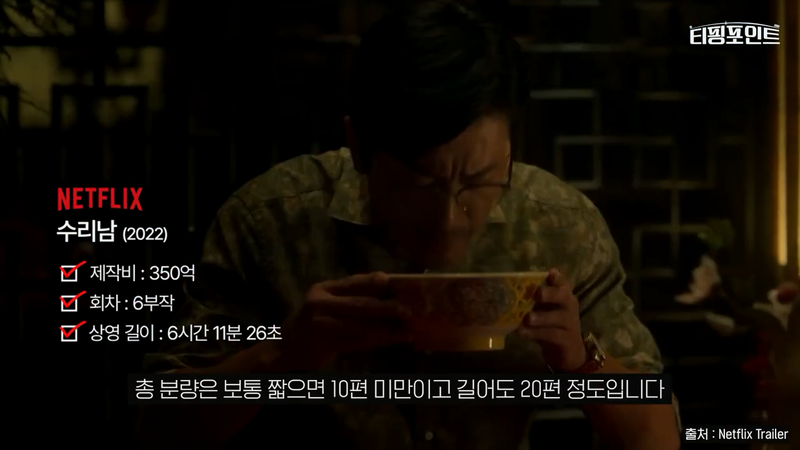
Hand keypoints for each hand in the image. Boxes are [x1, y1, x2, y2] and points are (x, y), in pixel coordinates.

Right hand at [278, 272, 412, 370]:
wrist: (286, 348)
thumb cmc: (314, 322)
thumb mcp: (325, 303)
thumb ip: (348, 295)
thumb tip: (384, 285)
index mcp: (321, 289)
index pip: (350, 282)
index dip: (371, 282)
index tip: (390, 281)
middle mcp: (319, 304)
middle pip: (358, 305)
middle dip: (385, 308)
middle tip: (407, 311)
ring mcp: (321, 325)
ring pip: (360, 327)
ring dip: (386, 330)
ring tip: (407, 330)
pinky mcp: (324, 344)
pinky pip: (357, 342)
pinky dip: (377, 341)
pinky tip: (392, 340)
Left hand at [516, 269, 586, 371]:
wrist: (568, 353)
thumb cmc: (552, 326)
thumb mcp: (544, 311)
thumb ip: (533, 301)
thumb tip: (509, 292)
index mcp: (564, 296)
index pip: (561, 284)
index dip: (556, 278)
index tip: (550, 273)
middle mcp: (569, 307)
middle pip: (563, 297)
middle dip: (550, 294)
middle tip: (538, 294)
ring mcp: (570, 324)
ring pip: (557, 318)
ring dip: (542, 317)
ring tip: (528, 318)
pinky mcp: (566, 340)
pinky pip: (551, 335)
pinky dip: (536, 333)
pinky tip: (523, 332)